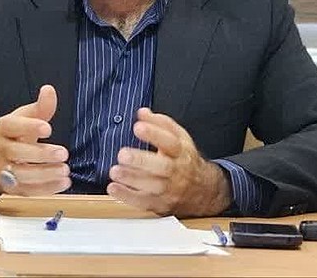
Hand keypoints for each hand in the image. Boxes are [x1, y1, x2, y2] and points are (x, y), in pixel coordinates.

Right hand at [0, 84, 70, 194]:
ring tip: (65, 170)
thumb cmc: (13, 135)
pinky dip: (46, 189)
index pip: (13, 126)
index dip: (30, 127)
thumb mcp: (24, 117)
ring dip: (46, 175)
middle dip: (41, 155)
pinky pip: (27, 191)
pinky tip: (63, 182)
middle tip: (63, 153)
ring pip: (22, 175)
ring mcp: (3, 170)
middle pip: (17, 153)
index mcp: (3, 128)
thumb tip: (49, 90)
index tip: (48, 128)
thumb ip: (40, 107)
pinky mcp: (10, 188)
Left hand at [106, 108, 231, 217]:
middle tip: (123, 154)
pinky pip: (144, 202)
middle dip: (141, 161)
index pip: (170, 142)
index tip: (138, 127)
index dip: (154, 134)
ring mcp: (170, 190)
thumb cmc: (185, 160)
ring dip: (132, 179)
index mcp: (181, 152)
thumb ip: (161, 123)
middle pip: (162, 167)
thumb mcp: (179, 138)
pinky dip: (127, 196)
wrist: (203, 191)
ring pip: (152, 186)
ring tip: (115, 171)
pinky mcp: (161, 204)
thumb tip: (142, 112)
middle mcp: (177, 171)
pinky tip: (114, 188)